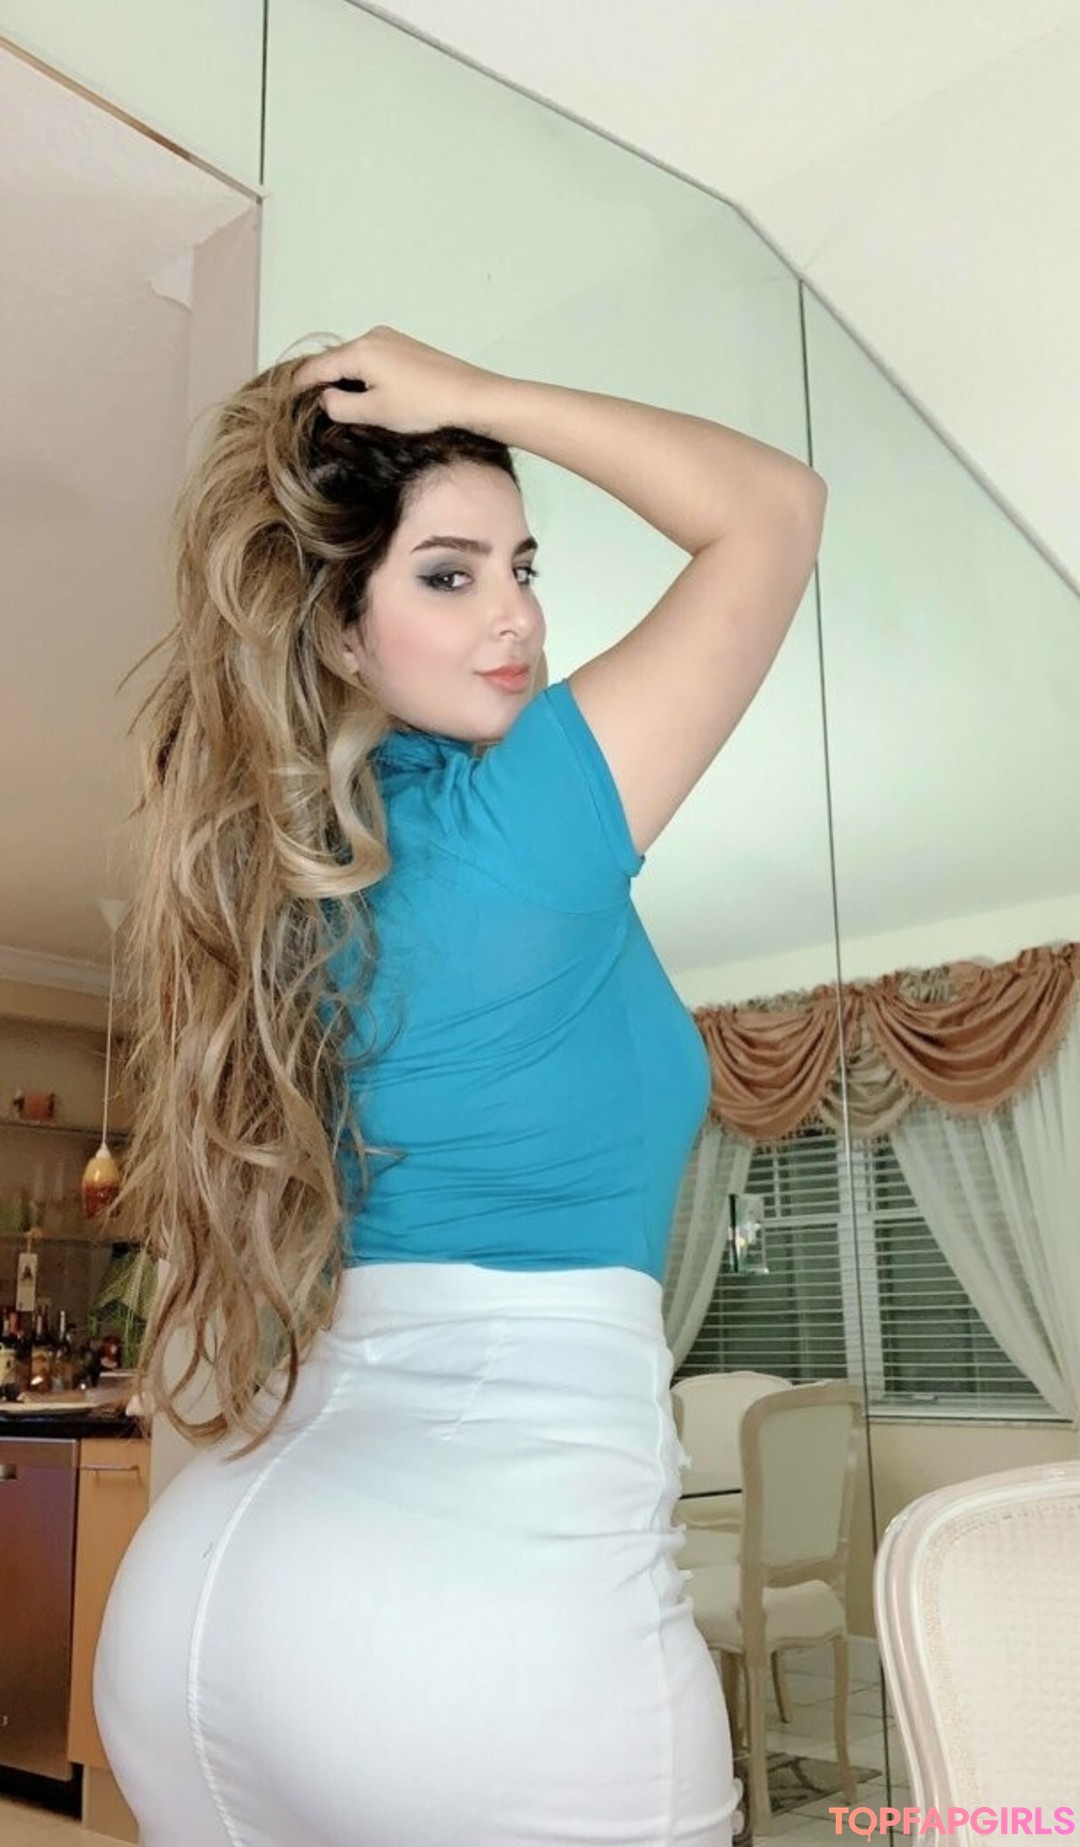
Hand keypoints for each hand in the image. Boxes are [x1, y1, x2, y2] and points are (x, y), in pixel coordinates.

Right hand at [294, 325, 495, 432]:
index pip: (315, 367)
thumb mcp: (374, 412)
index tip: (287, 402)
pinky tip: (372, 398)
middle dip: (324, 384)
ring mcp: (390, 339)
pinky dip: (364, 377)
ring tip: (347, 409)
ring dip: (346, 382)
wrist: (471, 397)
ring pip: (354, 361)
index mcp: (360, 350)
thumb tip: (326, 400)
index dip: (299, 386)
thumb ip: (340, 406)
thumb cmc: (425, 406)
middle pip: (334, 361)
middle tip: (317, 412)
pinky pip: (372, 360)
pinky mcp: (405, 347)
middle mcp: (372, 336)